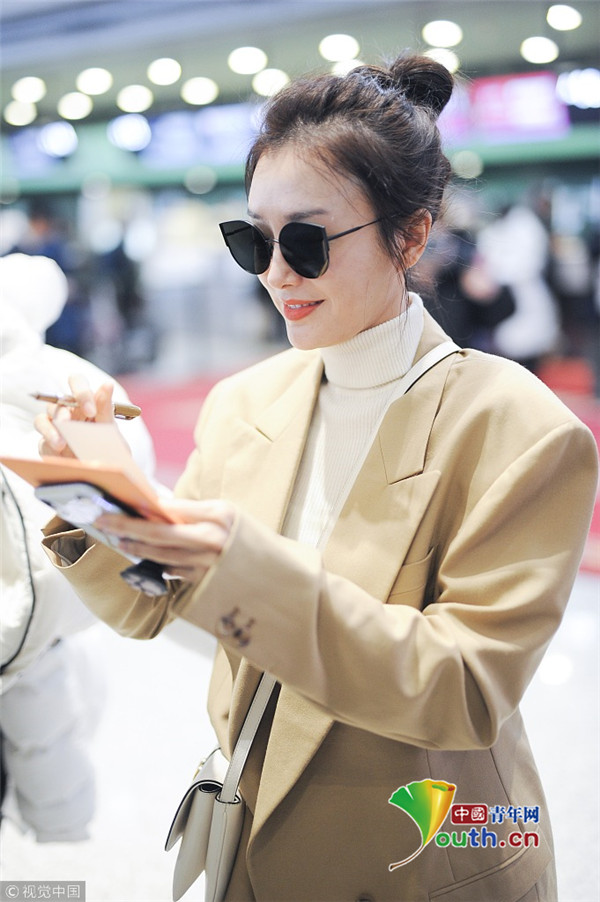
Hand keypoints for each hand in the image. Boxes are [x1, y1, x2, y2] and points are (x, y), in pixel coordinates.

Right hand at [34, 375, 116, 456]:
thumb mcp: (110, 430)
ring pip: (43, 418)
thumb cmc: (108, 448)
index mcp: (85, 403)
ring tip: (61, 443)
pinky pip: (41, 440)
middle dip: (64, 412)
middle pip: (57, 399)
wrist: (104, 475)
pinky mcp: (47, 445)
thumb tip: (107, 384)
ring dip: (51, 429)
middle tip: (70, 425)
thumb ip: (106, 408)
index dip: (81, 392)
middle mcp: (68, 412)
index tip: (91, 411)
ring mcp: (56, 428)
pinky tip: (59, 450)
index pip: (77, 383)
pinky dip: (48, 444)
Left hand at [95, 498, 235, 583]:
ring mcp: (207, 564)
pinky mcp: (204, 583)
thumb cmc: (242, 534)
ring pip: (161, 556)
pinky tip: (144, 557)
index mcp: (218, 514)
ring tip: (119, 541)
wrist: (272, 569)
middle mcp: (212, 540)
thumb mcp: (223, 512)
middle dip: (127, 528)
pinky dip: (156, 563)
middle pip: (159, 535)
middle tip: (103, 523)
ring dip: (136, 549)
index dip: (143, 507)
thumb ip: (191, 511)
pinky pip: (172, 572)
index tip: (119, 505)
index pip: (171, 509)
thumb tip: (155, 505)